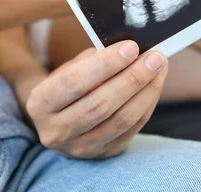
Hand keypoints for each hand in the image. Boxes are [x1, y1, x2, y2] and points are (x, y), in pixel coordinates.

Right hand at [23, 41, 167, 158]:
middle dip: (132, 78)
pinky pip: (132, 128)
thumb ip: (95, 59)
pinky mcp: (104, 153)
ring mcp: (80, 147)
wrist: (61, 118)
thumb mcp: (70, 67)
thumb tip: (131, 50)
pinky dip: (148, 103)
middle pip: (101, 104)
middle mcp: (56, 131)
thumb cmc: (69, 84)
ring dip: (146, 91)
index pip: (75, 82)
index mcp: (40, 103)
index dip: (106, 64)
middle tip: (155, 57)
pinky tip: (156, 84)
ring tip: (160, 68)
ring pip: (121, 119)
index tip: (131, 47)